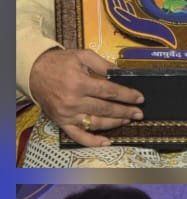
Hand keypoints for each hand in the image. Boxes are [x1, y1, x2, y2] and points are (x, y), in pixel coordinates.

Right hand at [28, 47, 143, 146]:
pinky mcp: (62, 123)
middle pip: (105, 109)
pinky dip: (93, 142)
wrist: (35, 72)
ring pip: (96, 123)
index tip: (139, 98)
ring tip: (127, 120)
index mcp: (79, 83)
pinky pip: (78, 136)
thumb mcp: (82, 56)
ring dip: (114, 123)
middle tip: (139, 113)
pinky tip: (107, 142)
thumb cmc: (60, 63)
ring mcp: (67, 114)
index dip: (126, 95)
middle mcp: (73, 101)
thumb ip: (103, 64)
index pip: (109, 91)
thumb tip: (122, 74)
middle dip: (125, 112)